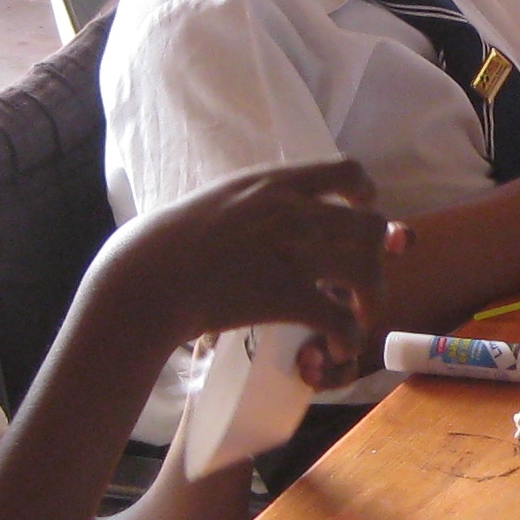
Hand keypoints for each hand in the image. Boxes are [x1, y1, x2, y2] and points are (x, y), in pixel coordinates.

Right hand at [91, 160, 395, 382]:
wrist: (143, 281)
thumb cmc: (162, 243)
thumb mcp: (215, 199)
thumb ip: (252, 202)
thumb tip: (267, 212)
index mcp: (274, 183)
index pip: (349, 170)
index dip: (366, 195)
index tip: (358, 214)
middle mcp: (294, 212)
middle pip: (372, 225)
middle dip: (376, 255)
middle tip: (359, 280)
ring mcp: (294, 254)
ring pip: (369, 272)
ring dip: (371, 300)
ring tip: (357, 317)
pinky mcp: (288, 298)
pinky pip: (344, 321)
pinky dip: (349, 339)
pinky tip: (337, 349)